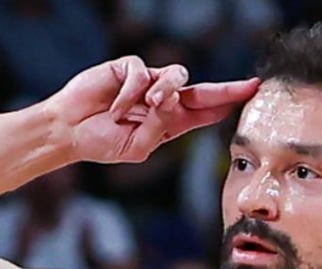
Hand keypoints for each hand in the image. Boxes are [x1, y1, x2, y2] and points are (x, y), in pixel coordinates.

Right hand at [49, 56, 259, 164]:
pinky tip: (116, 108)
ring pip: (175, 76)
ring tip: (145, 107)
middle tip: (248, 87)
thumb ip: (160, 128)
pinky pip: (142, 74)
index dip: (228, 103)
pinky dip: (130, 94)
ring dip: (164, 92)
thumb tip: (169, 99)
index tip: (252, 94)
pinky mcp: (128, 68)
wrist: (70, 131)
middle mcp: (163, 99)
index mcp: (171, 122)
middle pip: (202, 90)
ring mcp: (148, 82)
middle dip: (226, 89)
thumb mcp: (139, 147)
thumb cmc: (102, 143)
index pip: (206, 111)